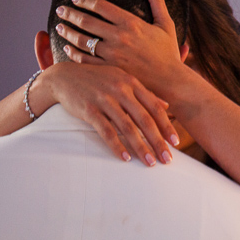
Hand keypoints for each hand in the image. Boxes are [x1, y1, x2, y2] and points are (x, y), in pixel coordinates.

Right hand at [37, 61, 178, 164]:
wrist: (64, 76)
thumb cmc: (98, 79)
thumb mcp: (123, 79)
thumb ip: (144, 93)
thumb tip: (166, 106)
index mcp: (132, 83)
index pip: (155, 107)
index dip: (166, 126)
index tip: (176, 142)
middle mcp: (121, 90)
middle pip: (145, 119)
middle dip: (158, 141)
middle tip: (167, 158)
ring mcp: (105, 99)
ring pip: (127, 127)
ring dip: (141, 147)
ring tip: (150, 162)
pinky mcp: (89, 110)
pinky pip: (106, 131)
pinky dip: (117, 145)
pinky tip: (125, 158)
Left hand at [54, 0, 188, 99]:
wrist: (170, 81)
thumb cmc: (168, 53)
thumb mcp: (166, 24)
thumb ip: (157, 1)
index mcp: (132, 23)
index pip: (101, 6)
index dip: (85, 0)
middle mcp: (119, 37)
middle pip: (87, 21)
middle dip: (70, 13)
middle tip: (61, 10)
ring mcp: (112, 54)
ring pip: (82, 40)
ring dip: (67, 32)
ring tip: (59, 26)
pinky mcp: (108, 70)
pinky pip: (84, 60)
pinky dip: (73, 53)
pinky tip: (67, 48)